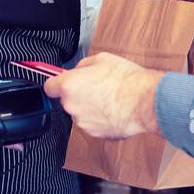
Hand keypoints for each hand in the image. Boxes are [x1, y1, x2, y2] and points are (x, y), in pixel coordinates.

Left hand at [43, 52, 161, 138]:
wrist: (144, 102)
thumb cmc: (126, 80)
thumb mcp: (102, 59)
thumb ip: (83, 66)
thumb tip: (79, 70)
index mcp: (69, 86)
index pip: (49, 87)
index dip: (57, 84)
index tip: (62, 83)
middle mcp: (72, 106)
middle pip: (68, 100)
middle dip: (80, 94)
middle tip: (98, 86)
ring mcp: (83, 123)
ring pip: (82, 113)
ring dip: (91, 107)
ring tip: (110, 98)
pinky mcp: (96, 134)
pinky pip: (94, 124)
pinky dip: (102, 119)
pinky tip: (115, 109)